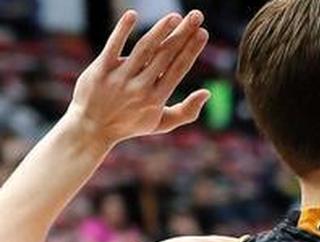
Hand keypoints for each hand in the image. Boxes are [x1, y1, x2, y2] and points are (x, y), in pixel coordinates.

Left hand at [67, 10, 210, 146]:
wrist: (91, 128)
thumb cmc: (130, 124)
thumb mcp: (162, 124)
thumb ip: (187, 111)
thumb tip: (207, 93)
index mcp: (157, 98)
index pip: (178, 69)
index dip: (191, 49)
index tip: (203, 33)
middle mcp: (140, 87)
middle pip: (165, 55)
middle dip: (182, 34)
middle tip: (196, 16)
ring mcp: (120, 78)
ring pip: (144, 49)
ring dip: (160, 30)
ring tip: (174, 16)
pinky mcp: (100, 69)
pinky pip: (113, 46)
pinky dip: (123, 30)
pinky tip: (132, 14)